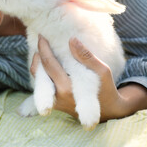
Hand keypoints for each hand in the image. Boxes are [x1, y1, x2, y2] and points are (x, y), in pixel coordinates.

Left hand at [30, 35, 146, 121]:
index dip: (43, 48)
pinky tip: (48, 63)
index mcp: (67, 88)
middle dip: (38, 53)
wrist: (109, 111)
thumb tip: (72, 40)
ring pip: (38, 80)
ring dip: (38, 64)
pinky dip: (43, 73)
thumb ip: (87, 57)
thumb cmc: (106, 89)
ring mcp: (55, 102)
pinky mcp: (55, 104)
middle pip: (38, 71)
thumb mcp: (102, 71)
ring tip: (43, 50)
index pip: (49, 65)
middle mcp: (57, 96)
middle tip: (41, 40)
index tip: (42, 36)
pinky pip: (43, 86)